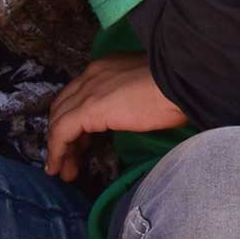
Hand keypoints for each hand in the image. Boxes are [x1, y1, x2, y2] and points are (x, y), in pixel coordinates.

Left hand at [45, 54, 186, 182]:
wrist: (183, 79)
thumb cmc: (177, 86)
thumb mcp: (144, 89)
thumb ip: (129, 99)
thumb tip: (130, 117)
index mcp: (106, 67)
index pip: (77, 94)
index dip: (73, 119)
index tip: (81, 142)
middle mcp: (92, 74)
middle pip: (63, 106)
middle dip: (62, 134)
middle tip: (70, 160)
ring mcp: (88, 90)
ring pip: (59, 120)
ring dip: (58, 147)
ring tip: (63, 170)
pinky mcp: (89, 109)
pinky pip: (62, 132)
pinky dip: (57, 151)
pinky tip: (58, 167)